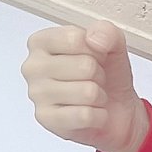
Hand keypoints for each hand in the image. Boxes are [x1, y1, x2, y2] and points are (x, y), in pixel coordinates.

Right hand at [20, 19, 149, 151]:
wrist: (118, 112)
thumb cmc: (108, 77)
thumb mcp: (113, 47)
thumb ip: (106, 32)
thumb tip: (94, 38)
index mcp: (41, 42)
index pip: (76, 38)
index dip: (97, 51)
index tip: (95, 57)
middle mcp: (32, 66)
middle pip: (85, 66)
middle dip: (100, 76)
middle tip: (94, 81)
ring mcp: (36, 94)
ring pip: (88, 92)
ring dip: (100, 96)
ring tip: (92, 97)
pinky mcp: (47, 119)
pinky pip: (86, 115)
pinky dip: (99, 116)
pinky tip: (91, 114)